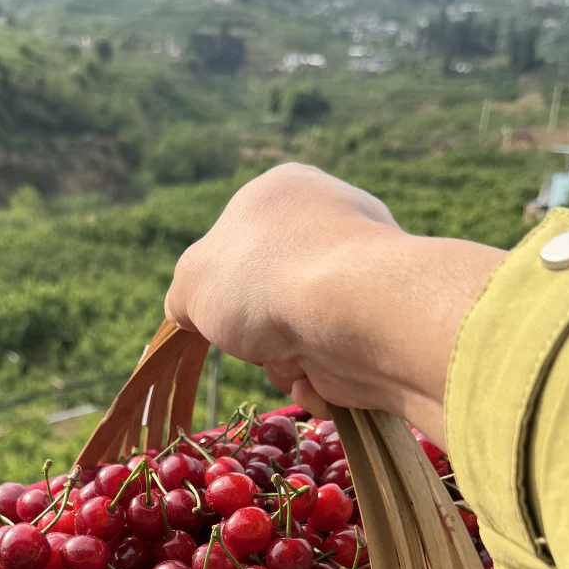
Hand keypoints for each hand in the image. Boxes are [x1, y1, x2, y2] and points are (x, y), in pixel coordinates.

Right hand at [164, 164, 505, 446]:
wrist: (351, 312)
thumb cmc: (260, 280)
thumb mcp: (192, 281)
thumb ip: (184, 295)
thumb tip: (191, 313)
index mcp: (283, 191)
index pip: (236, 242)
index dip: (220, 286)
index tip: (218, 308)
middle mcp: (329, 222)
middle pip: (267, 298)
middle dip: (256, 333)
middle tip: (257, 337)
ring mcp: (361, 274)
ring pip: (297, 337)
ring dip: (282, 360)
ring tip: (292, 354)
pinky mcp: (383, 323)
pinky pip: (333, 361)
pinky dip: (318, 377)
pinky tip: (318, 372)